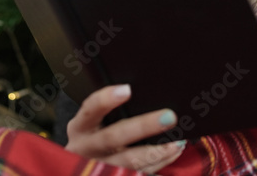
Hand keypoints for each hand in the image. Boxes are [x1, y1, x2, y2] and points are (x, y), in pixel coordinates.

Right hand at [65, 84, 185, 173]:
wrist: (83, 164)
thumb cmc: (94, 133)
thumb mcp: (92, 122)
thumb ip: (108, 110)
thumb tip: (137, 91)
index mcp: (79, 127)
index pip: (90, 109)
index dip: (106, 100)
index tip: (127, 89)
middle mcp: (86, 148)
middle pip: (113, 137)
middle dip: (143, 126)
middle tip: (169, 117)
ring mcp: (100, 167)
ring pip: (129, 162)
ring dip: (156, 151)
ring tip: (177, 142)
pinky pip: (139, 173)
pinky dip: (159, 163)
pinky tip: (173, 152)